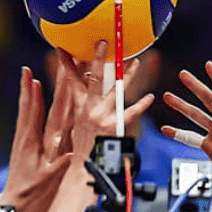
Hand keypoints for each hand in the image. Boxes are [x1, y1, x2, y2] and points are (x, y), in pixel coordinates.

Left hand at [1, 66, 73, 211]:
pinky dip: (33, 108)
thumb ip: (60, 166)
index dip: (33, 95)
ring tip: (31, 77)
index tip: (32, 77)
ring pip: (29, 112)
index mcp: (32, 143)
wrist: (17, 203)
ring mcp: (26, 140)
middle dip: (31, 87)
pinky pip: (30, 121)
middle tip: (29, 69)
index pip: (33, 114)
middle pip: (31, 107)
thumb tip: (73, 156)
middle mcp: (27, 138)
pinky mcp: (27, 145)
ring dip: (30, 94)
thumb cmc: (31, 193)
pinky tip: (35, 102)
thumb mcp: (47, 180)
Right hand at [59, 41, 153, 159]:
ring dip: (128, 75)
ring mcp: (102, 117)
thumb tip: (80, 92)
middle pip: (94, 79)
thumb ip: (79, 106)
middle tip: (104, 42)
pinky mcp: (114, 127)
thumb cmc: (82, 147)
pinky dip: (141, 105)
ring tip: (136, 62)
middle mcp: (89, 109)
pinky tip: (150, 97)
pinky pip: (131, 113)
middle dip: (99, 59)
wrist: (83, 169)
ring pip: (117, 91)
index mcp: (78, 108)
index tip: (61, 47)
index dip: (65, 63)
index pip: (69, 81)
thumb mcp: (74, 124)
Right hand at [161, 61, 211, 199]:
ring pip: (196, 116)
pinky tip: (168, 129)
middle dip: (195, 87)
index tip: (208, 65)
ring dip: (182, 107)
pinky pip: (191, 137)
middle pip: (207, 100)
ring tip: (169, 98)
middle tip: (183, 76)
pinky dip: (179, 133)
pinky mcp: (209, 145)